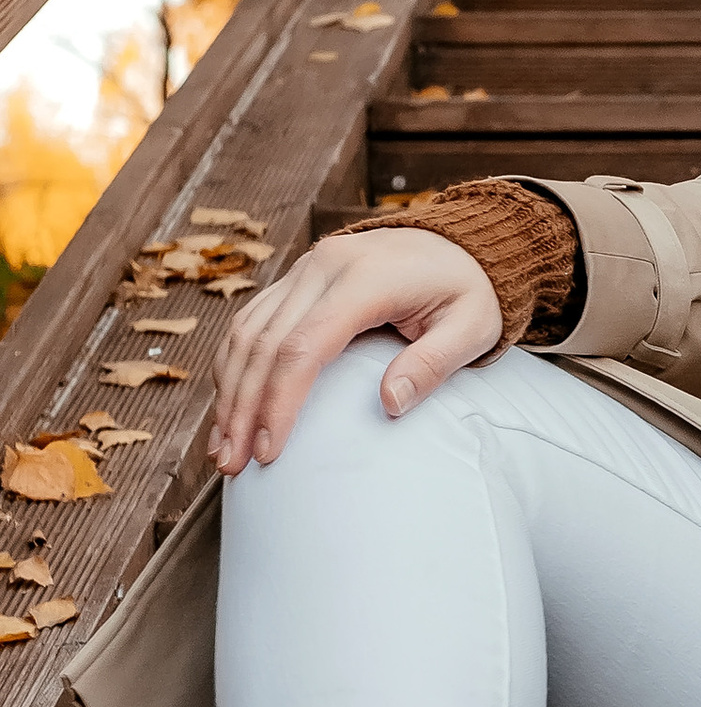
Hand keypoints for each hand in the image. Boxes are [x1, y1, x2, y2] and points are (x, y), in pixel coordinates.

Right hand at [210, 230, 502, 475]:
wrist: (464, 242)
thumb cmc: (470, 290)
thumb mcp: (472, 329)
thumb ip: (433, 364)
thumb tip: (389, 403)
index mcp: (365, 279)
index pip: (304, 347)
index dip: (279, 403)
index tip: (269, 451)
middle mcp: (324, 267)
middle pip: (264, 344)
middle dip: (242, 409)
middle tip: (232, 464)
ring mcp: (306, 269)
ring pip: (247, 332)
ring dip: (229, 391)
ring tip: (222, 447)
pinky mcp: (299, 278)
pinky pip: (253, 321)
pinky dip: (236, 365)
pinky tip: (231, 405)